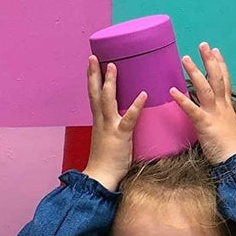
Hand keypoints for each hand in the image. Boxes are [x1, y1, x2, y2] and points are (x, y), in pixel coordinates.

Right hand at [83, 56, 145, 189]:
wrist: (100, 178)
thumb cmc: (106, 163)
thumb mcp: (108, 140)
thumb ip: (116, 127)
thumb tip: (124, 120)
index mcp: (99, 122)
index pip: (94, 96)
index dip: (93, 80)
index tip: (92, 65)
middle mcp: (101, 121)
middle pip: (95, 93)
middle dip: (94, 75)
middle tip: (93, 57)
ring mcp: (109, 127)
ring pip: (107, 101)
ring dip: (110, 83)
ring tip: (113, 66)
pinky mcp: (120, 136)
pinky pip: (129, 119)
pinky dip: (135, 106)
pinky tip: (143, 94)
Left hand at [169, 43, 235, 164]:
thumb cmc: (229, 148)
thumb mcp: (224, 128)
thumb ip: (216, 118)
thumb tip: (209, 115)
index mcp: (226, 106)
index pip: (224, 80)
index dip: (220, 65)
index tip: (215, 51)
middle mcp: (222, 106)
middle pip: (217, 78)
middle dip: (209, 61)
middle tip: (203, 44)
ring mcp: (214, 114)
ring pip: (205, 88)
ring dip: (195, 72)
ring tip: (184, 59)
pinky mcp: (205, 124)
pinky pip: (192, 109)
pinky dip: (183, 99)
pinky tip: (173, 90)